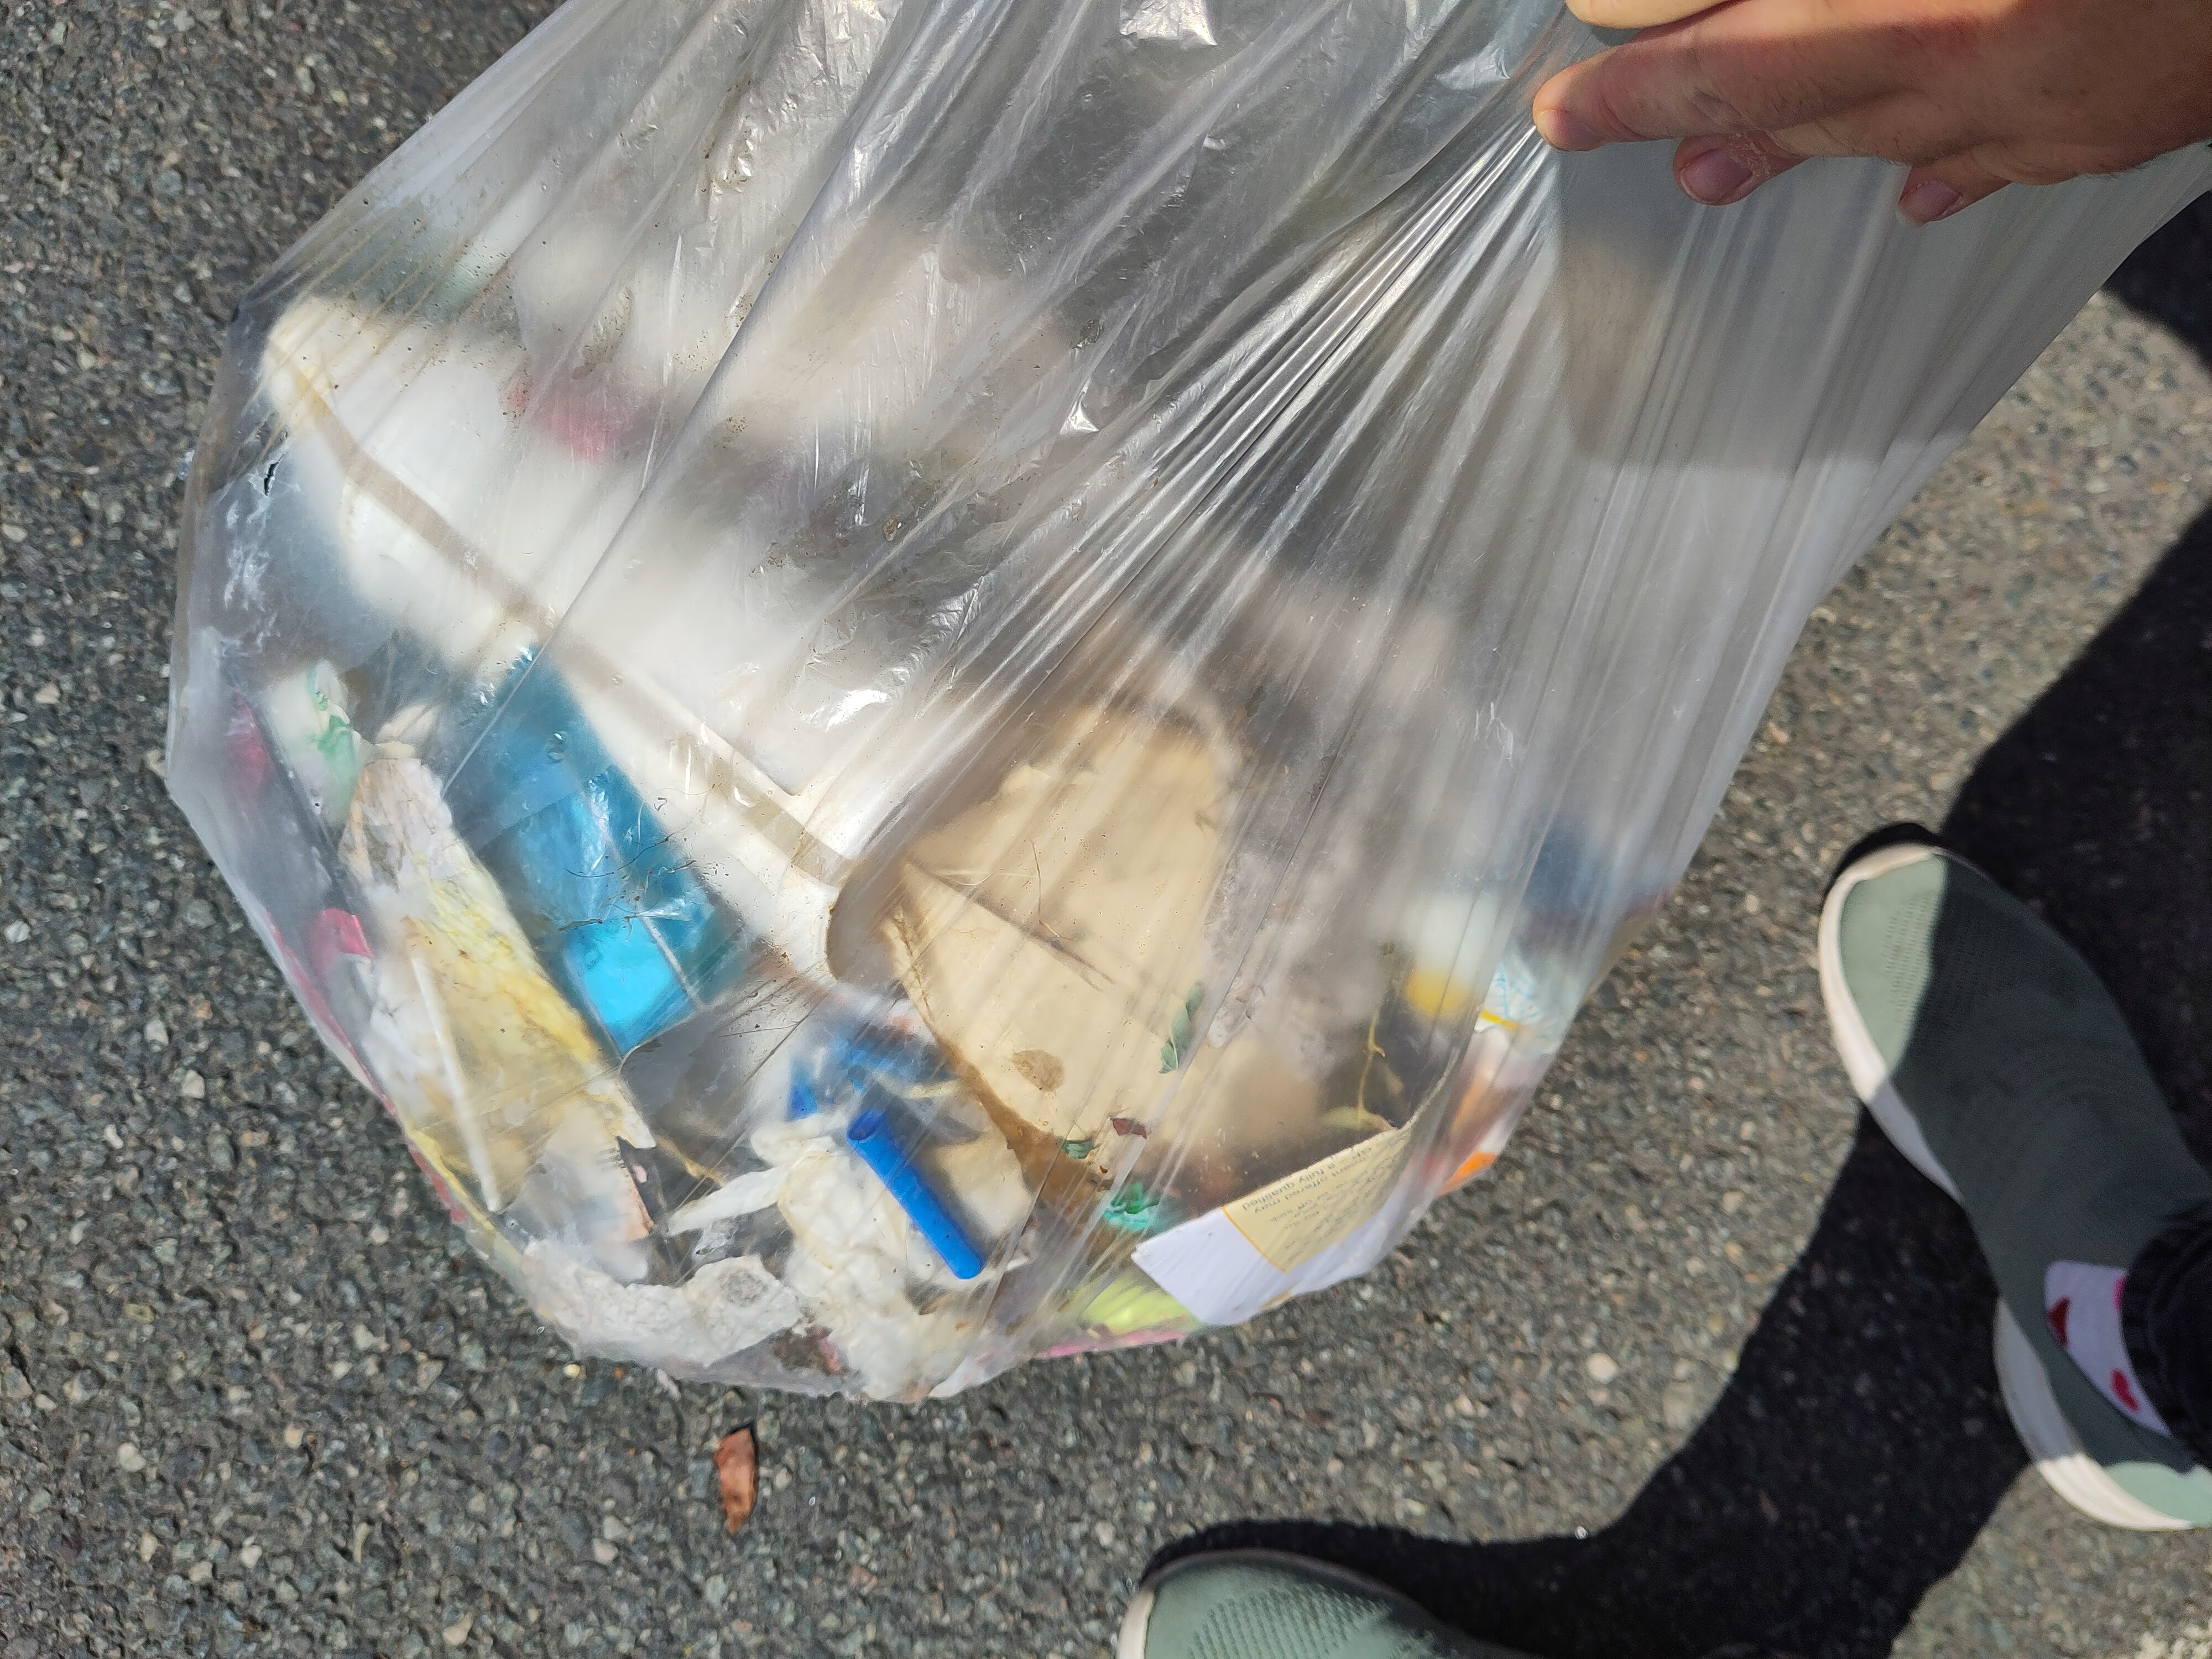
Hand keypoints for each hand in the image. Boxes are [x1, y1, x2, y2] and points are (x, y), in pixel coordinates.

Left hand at [1531, 0, 2211, 223]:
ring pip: (1898, 136)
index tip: (1563, 104)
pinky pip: (2012, 155)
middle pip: (1805, 104)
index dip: (1645, 82)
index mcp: (1946, 7)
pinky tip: (1915, 189)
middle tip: (1599, 133)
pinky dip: (1946, 165)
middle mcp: (1990, 67)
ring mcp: (2066, 105)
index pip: (1746, 51)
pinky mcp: (2131, 114)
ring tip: (1712, 175)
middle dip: (1693, 121)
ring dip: (1797, 149)